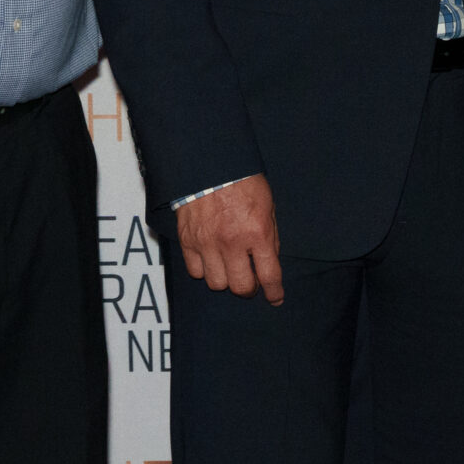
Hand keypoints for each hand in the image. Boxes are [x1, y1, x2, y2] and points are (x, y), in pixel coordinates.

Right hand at [177, 173, 283, 303]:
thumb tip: (268, 262)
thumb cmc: (243, 182)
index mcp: (257, 233)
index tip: (275, 298)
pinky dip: (204, 270)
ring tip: (229, 267)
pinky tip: (211, 260)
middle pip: (240, 287)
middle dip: (248, 288)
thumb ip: (269, 237)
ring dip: (225, 279)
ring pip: (216, 283)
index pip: (268, 275)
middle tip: (250, 282)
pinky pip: (195, 271)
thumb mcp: (268, 208)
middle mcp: (232, 242)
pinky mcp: (188, 240)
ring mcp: (207, 243)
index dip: (273, 292)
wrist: (210, 165)